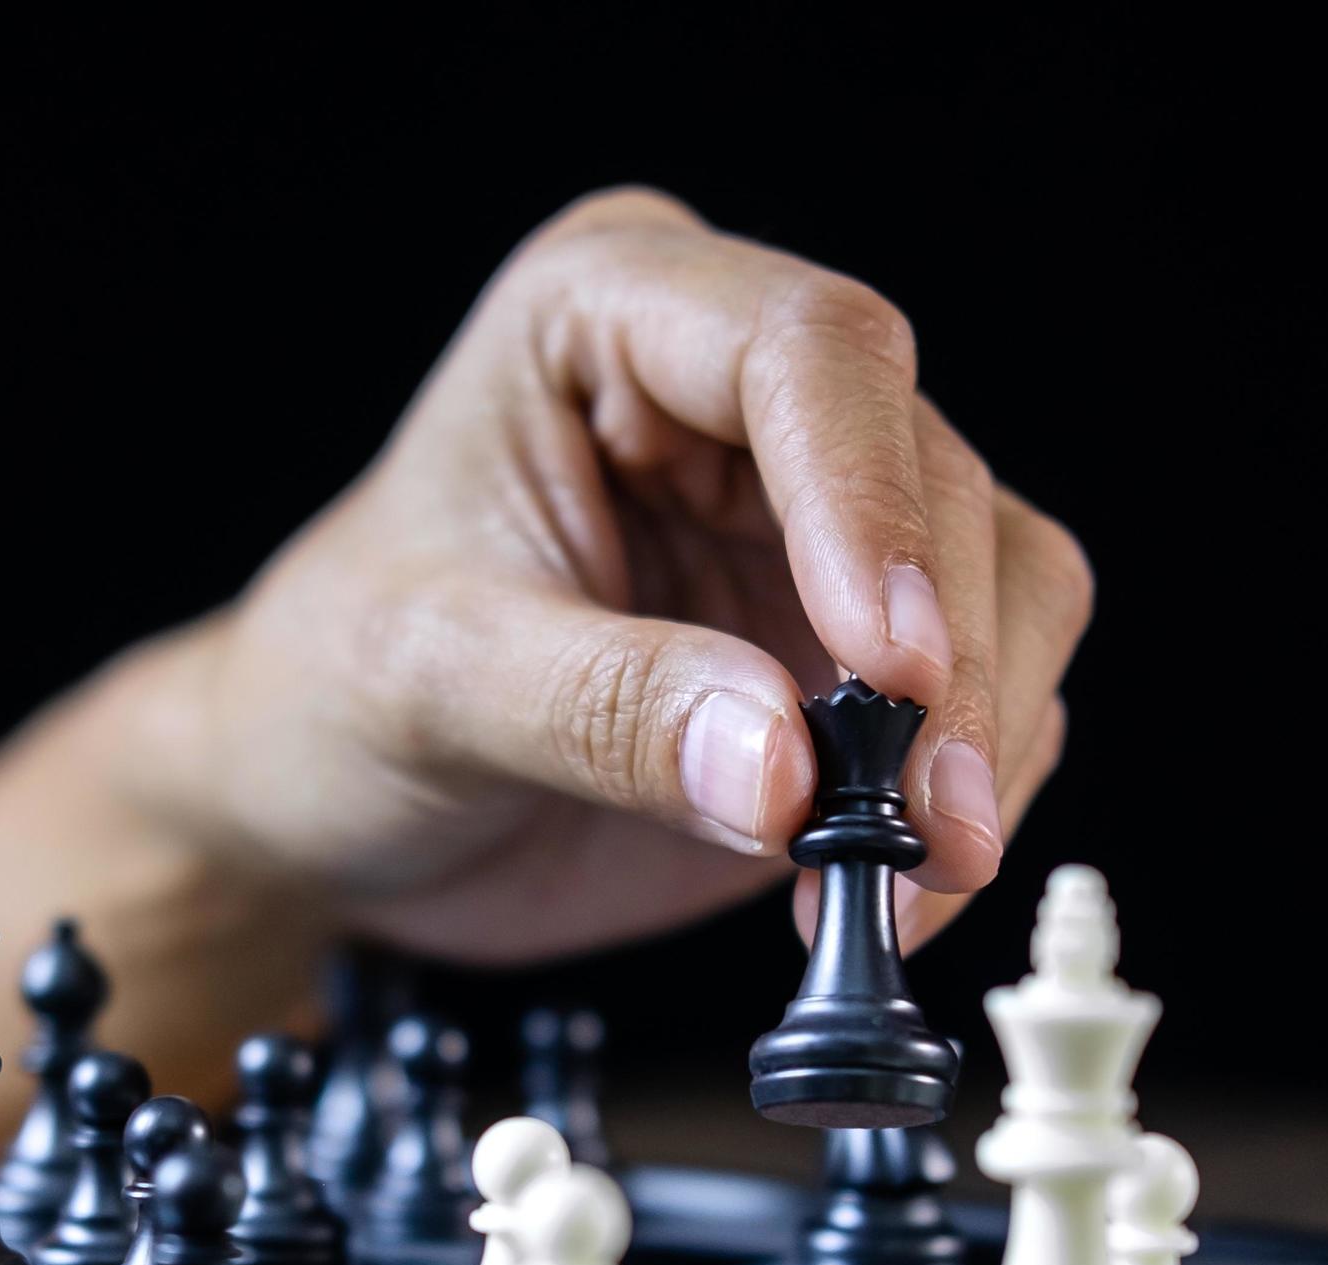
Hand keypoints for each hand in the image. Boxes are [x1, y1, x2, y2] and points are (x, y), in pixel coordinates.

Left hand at [0, 190, 1092, 1128]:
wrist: (324, 805)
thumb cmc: (330, 694)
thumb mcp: (425, 686)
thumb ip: (601, 709)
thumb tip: (781, 766)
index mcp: (611, 315)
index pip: (805, 355)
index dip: (869, 506)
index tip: (895, 669)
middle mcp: (736, 393)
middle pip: (932, 472)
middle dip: (951, 663)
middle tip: (927, 822)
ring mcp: (813, 515)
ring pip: (1003, 576)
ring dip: (986, 740)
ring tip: (906, 878)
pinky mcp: (858, 640)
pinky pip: (992, 689)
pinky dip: (970, 795)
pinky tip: (893, 887)